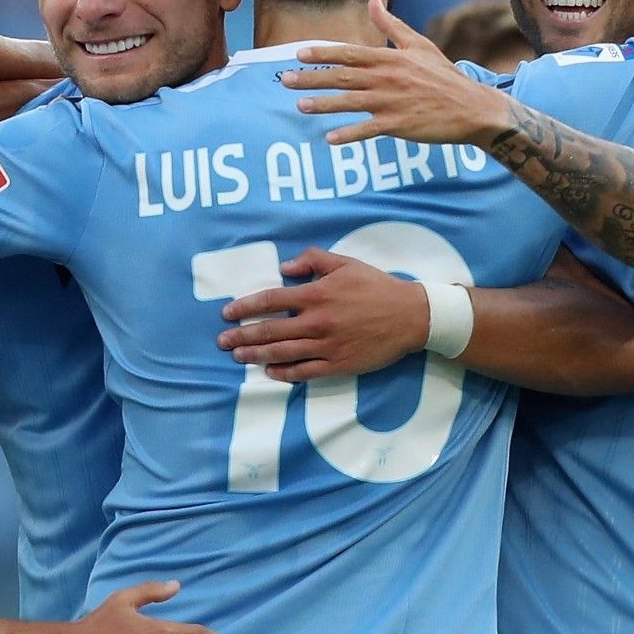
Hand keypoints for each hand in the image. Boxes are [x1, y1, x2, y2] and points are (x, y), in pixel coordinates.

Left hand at [217, 248, 428, 382]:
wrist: (410, 316)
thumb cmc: (377, 287)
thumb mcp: (346, 264)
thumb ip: (313, 260)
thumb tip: (284, 267)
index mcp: (316, 294)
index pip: (270, 300)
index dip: (245, 307)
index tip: (227, 313)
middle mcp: (316, 322)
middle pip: (269, 330)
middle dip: (241, 336)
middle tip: (222, 342)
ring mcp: (326, 346)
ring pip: (282, 352)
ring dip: (255, 355)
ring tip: (237, 356)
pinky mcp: (337, 365)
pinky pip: (304, 371)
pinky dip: (283, 373)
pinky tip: (269, 372)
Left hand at [281, 0, 510, 146]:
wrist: (472, 107)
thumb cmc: (443, 76)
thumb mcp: (419, 45)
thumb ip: (392, 25)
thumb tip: (372, 1)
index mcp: (390, 58)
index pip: (350, 53)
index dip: (323, 53)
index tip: (298, 54)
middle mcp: (387, 78)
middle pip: (343, 77)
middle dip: (313, 77)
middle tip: (285, 80)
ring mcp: (392, 102)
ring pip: (351, 103)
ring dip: (324, 105)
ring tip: (300, 106)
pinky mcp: (399, 124)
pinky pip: (369, 130)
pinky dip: (349, 134)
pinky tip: (329, 138)